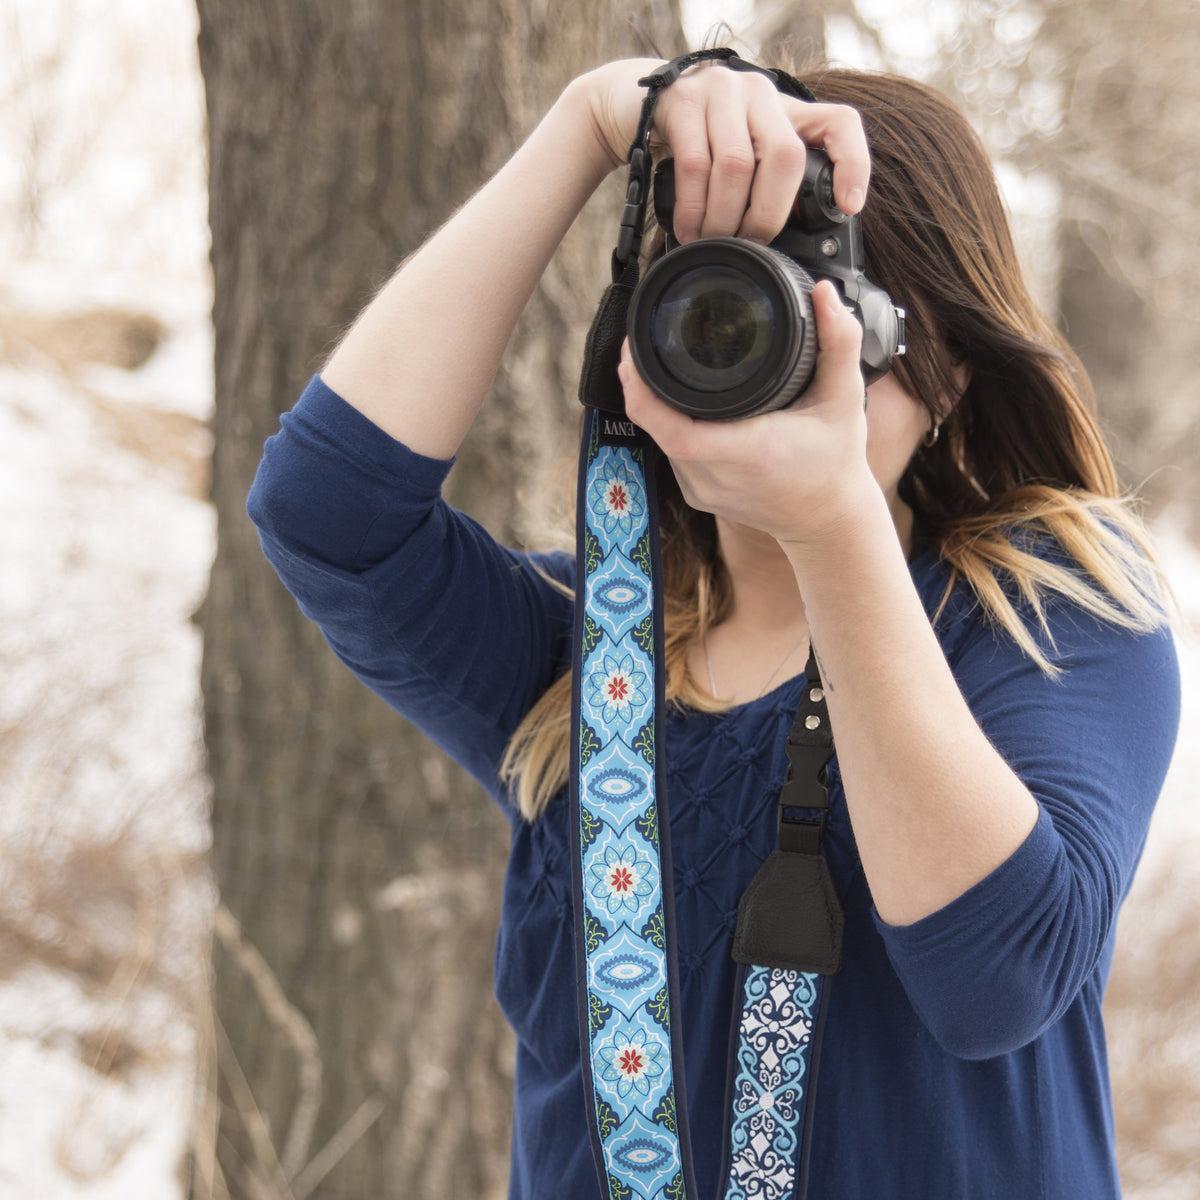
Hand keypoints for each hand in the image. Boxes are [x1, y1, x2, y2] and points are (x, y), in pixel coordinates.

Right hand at [578, 57, 870, 241]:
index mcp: (785, 110)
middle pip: (784, 157)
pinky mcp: (681, 101)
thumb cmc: (693, 145)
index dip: (852, 164)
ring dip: (723, 218)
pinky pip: (694, 166)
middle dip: (768, 213)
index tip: (849, 207)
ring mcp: (721, 91)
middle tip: (750, 244)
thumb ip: (763, 183)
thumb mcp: (738, 156)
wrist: (629, 110)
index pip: (838, 124)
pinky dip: (693, 209)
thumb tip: (786, 245)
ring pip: (736, 165)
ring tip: (712, 242)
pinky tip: (689, 231)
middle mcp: (759, 94)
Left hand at [617, 280, 878, 548]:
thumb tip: (824, 291)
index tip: (635, 353)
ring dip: (652, 406)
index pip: (674, 429)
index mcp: (749, 451)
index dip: (643, 393)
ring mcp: (702, 490)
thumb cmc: (837, 460)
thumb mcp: (845, 398)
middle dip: (639, 386)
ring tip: (652, 365)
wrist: (828, 522)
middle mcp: (717, 476)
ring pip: (658, 440)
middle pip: (656, 428)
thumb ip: (840, 342)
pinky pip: (668, 454)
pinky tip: (674, 402)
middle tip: (638, 344)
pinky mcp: (696, 496)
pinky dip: (666, 426)